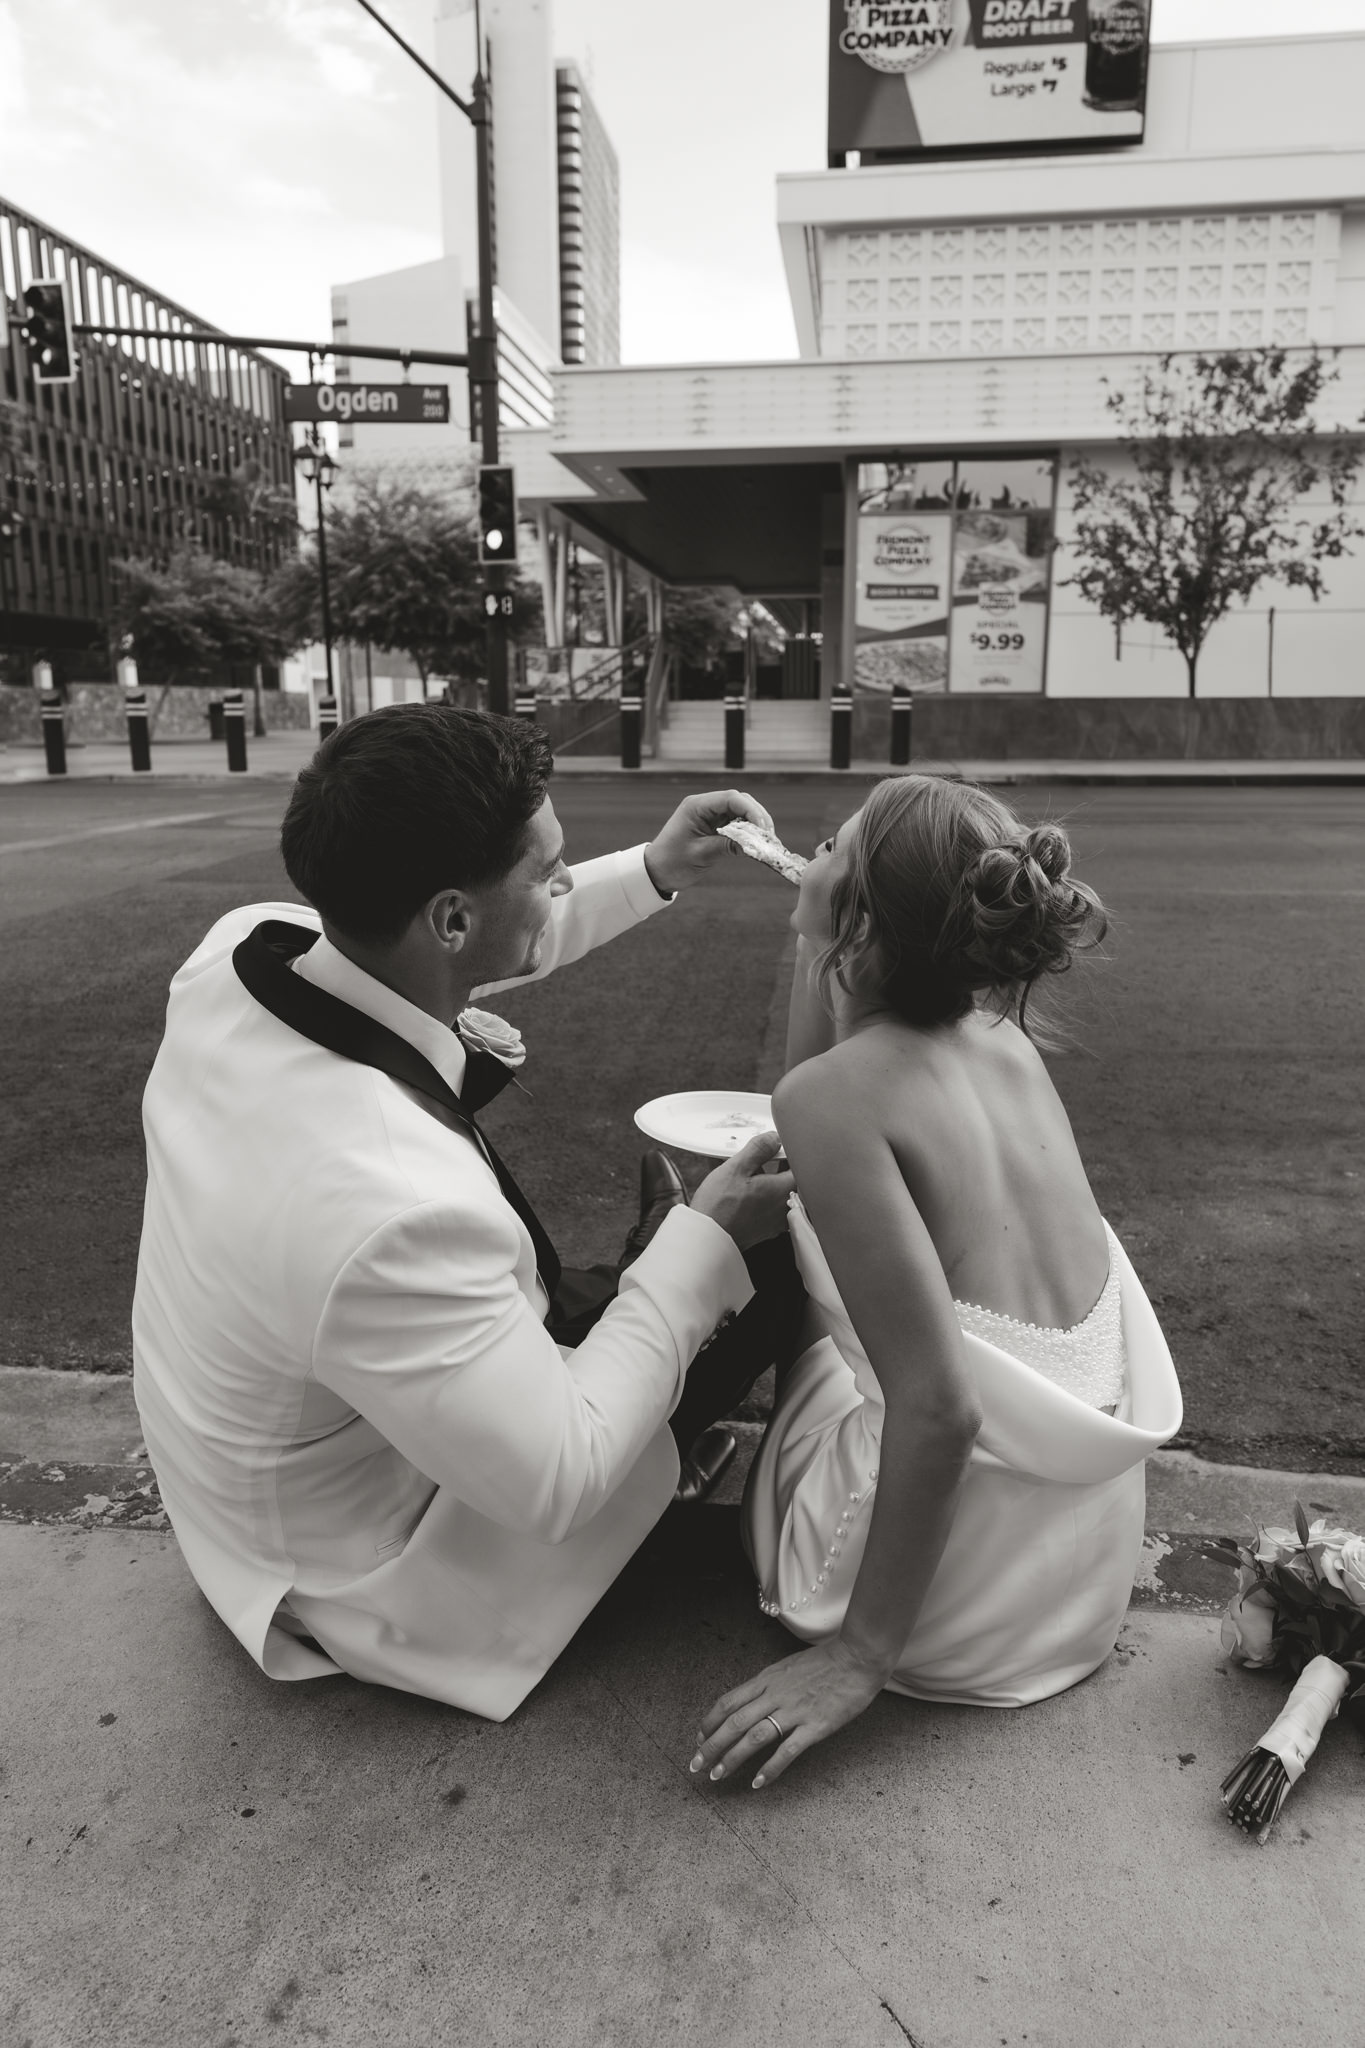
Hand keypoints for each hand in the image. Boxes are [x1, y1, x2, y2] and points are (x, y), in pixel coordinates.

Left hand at [643, 790, 775, 896]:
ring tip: (765, 840)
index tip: (763, 829)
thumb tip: (755, 845)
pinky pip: (736, 822)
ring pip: (740, 810)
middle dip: (757, 816)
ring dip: (754, 823)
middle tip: (769, 837)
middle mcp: (704, 805)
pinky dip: (747, 830)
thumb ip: (728, 846)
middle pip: (739, 801)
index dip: (752, 811)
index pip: (731, 798)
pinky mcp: (713, 825)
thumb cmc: (672, 863)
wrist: (655, 872)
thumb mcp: (702, 855)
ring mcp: (709, 814)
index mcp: (696, 806)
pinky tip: (755, 842)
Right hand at [689, 1131, 792, 1250]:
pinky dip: (763, 1199)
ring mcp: (777, 1222)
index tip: (776, 1147)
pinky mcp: (766, 1230)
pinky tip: (745, 1195)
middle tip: (759, 1160)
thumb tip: (773, 1138)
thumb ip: (759, 1149)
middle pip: (791, 1180)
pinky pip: (771, 1208)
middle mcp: (785, 1207)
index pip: (800, 1165)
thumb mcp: (737, 1167)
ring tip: (748, 1177)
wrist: (708, 1238)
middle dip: (777, 1167)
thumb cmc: (720, 1206)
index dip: (788, 1153)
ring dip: (769, 1183)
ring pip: (780, 1194)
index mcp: (784, 1190)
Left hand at [690, 1635, 893, 1790]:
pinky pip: (787, 1750)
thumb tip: (750, 1702)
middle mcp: (774, 1695)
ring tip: (718, 1776)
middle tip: (696, 1766)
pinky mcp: (814, 1726)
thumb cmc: (825, 1663)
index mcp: (767, 1680)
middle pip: (733, 1722)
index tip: (699, 1740)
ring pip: (753, 1736)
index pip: (728, 1702)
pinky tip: (758, 1783)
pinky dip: (770, 1768)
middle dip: (710, 1746)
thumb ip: (768, 1686)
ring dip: (731, 1758)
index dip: (709, 1723)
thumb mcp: (787, 1668)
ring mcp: (794, 1710)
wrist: (857, 1658)